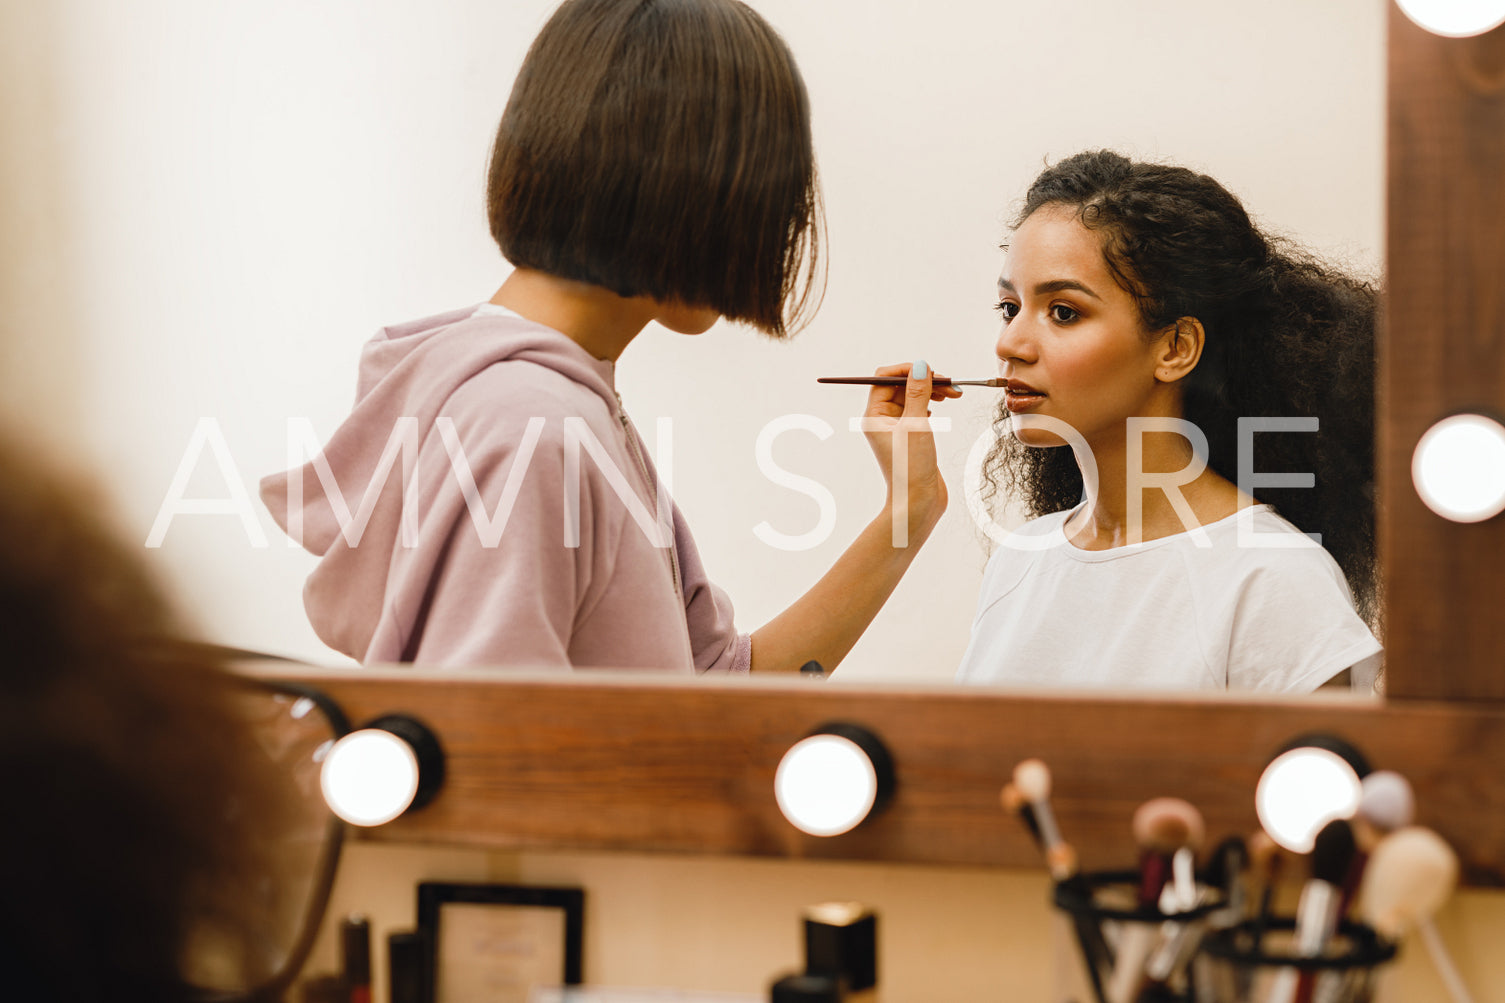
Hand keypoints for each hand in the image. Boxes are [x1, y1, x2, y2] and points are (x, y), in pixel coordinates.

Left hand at [860, 360, 960, 545]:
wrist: (918, 503)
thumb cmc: (911, 468)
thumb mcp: (916, 425)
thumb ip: (918, 393)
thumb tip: (920, 366)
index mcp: (874, 415)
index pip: (884, 378)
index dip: (907, 370)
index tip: (930, 370)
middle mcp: (882, 420)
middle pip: (900, 386)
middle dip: (925, 381)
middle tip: (950, 384)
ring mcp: (897, 429)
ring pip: (912, 398)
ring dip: (932, 391)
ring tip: (954, 394)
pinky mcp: (911, 438)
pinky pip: (919, 411)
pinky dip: (932, 404)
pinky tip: (942, 407)